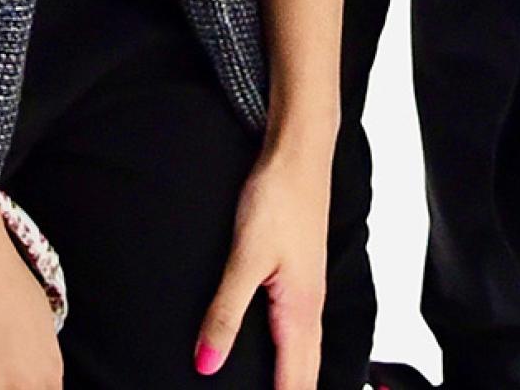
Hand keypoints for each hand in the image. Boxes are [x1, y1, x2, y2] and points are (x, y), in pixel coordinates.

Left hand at [196, 135, 331, 386]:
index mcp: (300, 314)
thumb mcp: (245, 258)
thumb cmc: (277, 198)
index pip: (296, 384)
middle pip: (307, 376)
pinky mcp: (302, 277)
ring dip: (294, 380)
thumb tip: (207, 364)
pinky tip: (279, 352)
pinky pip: (302, 333)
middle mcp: (312, 310)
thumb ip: (225, 313)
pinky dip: (293, 355)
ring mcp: (310, 293)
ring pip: (307, 355)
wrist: (299, 153)